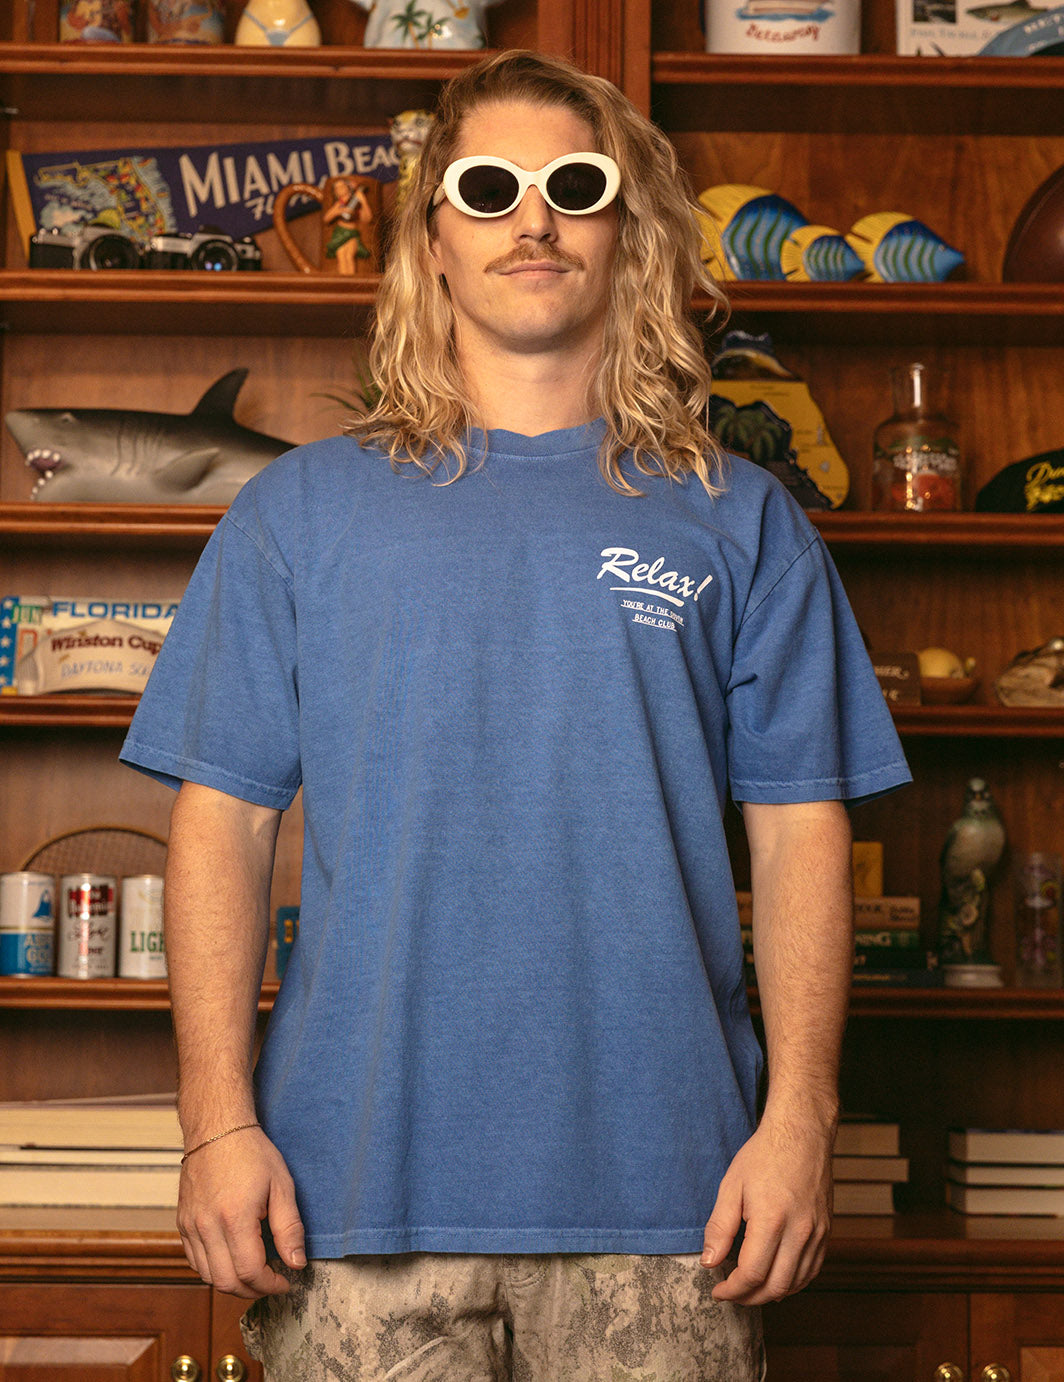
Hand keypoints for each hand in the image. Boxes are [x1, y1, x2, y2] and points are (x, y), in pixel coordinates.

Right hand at [177, 1126, 306, 1298]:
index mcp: (234, 1217)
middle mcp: (207, 1226)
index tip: (286, 1281)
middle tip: (272, 1282)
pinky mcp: (183, 1223)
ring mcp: (191, 1226)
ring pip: (208, 1277)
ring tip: (255, 1273)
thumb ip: (289, 1228)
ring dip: (233, 1283)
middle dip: (253, 1290)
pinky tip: (233, 1259)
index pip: (250, 1272)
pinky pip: (195, 1262)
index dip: (271, 1284)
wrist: (217, 1129)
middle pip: (227, 1282)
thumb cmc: (251, 1153)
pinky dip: (214, 1270)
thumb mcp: (281, 1185)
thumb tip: (296, 1263)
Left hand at [700, 1109, 833, 1305]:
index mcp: (771, 1219)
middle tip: (731, 1294)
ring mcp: (816, 1233)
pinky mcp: (826, 1231)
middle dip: (749, 1298)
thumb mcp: (731, 1186)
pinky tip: (776, 1279)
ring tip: (750, 1290)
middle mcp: (799, 1230)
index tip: (718, 1290)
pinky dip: (793, 1283)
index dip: (732, 1289)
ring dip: (771, 1294)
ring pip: (796, 1283)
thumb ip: (719, 1227)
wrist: (801, 1134)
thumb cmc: (764, 1156)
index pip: (752, 1273)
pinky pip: (812, 1270)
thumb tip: (709, 1262)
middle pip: (776, 1286)